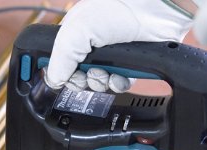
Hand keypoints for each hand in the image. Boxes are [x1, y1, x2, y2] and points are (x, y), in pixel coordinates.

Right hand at [46, 0, 192, 91]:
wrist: (154, 7)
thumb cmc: (115, 6)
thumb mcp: (75, 33)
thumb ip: (59, 59)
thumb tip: (53, 81)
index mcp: (75, 34)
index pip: (60, 62)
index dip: (61, 74)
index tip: (62, 78)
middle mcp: (92, 45)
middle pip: (78, 77)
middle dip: (81, 81)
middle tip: (87, 73)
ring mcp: (111, 55)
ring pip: (97, 83)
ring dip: (100, 83)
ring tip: (106, 73)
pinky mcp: (130, 63)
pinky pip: (118, 85)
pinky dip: (117, 85)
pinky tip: (119, 77)